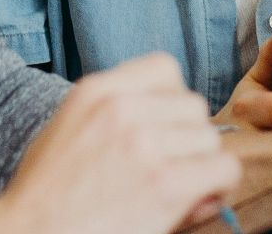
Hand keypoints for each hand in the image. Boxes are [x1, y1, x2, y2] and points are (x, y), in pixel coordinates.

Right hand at [0, 53, 238, 233]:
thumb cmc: (47, 194)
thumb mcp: (68, 129)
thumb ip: (116, 111)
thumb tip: (172, 121)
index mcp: (96, 91)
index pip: (165, 69)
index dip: (171, 101)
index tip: (160, 129)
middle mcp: (122, 110)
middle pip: (193, 106)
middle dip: (186, 138)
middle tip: (167, 168)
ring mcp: (145, 145)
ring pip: (210, 139)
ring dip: (199, 166)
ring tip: (172, 190)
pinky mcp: (165, 184)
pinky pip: (224, 170)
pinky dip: (216, 188)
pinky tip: (191, 202)